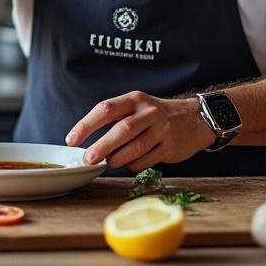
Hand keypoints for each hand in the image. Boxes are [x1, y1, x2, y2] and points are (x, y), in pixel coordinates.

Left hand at [65, 91, 215, 171]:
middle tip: (88, 159)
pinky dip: (133, 165)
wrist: (194, 119)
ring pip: (134, 148)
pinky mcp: (170, 147)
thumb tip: (86, 142)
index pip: (105, 109)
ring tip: (108, 163)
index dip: (86, 125)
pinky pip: (146, 161)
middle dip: (101, 146)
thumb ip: (115, 119)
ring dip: (117, 159)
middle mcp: (148, 112)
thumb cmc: (156, 115)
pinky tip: (130, 163)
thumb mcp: (137, 107)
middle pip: (121, 130)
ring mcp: (161, 130)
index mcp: (134, 99)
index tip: (71, 140)